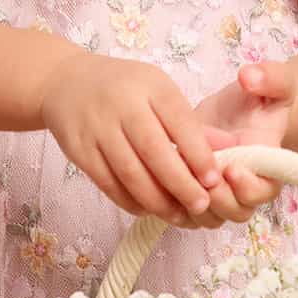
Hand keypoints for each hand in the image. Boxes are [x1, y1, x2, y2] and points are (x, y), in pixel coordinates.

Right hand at [39, 52, 224, 224]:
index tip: (214, 179)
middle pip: (155, 151)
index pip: (180, 121)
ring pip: (130, 173)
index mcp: (150, 86)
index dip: (198, 154)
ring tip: (178, 215)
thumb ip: (191, 122)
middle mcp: (122, 105)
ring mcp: (97, 128)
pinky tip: (148, 209)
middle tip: (201, 205)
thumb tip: (231, 149)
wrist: (65, 82)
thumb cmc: (124, 88)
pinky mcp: (79, 150)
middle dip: (181, 184)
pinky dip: (130, 201)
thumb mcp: (159, 90)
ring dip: (157, 200)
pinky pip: (107, 183)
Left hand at [172, 59, 297, 228]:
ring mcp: (219, 195)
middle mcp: (244, 188)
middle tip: (199, 175)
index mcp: (268, 166)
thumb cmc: (257, 99)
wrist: (233, 111)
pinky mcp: (193, 193)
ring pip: (207, 218)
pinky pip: (182, 212)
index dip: (248, 186)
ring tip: (176, 173)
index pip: (264, 191)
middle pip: (235, 212)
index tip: (231, 166)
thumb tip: (249, 77)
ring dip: (190, 203)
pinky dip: (170, 201)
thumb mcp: (273, 82)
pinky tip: (158, 175)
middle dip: (216, 198)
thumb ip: (270, 77)